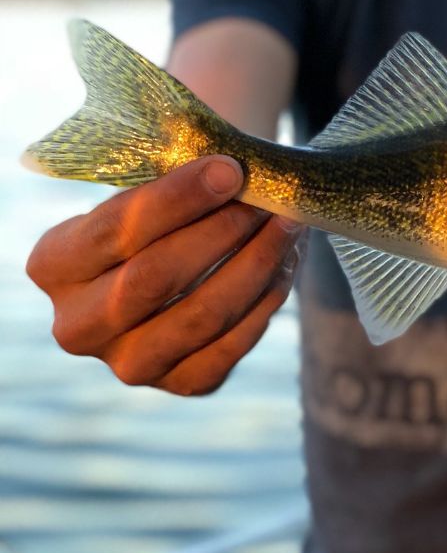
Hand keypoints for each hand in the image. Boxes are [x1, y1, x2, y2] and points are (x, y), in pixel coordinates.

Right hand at [26, 156, 303, 394]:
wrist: (170, 271)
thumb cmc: (159, 219)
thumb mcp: (145, 194)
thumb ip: (176, 186)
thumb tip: (236, 175)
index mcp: (53, 265)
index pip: (118, 230)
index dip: (179, 199)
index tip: (230, 170)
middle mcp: (77, 326)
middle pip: (155, 278)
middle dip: (220, 232)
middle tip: (265, 200)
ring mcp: (128, 364)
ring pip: (203, 314)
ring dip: (256, 264)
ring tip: (288, 224)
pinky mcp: (182, 383)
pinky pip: (233, 343)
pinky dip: (267, 298)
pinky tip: (286, 261)